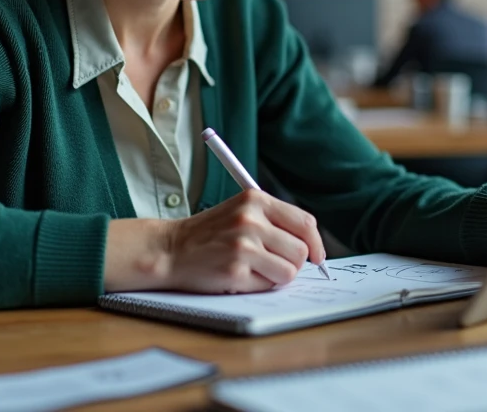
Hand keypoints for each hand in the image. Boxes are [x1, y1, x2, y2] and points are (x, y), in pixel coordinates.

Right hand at [103, 190, 325, 293]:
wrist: (170, 249)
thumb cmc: (210, 233)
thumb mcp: (241, 211)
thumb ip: (274, 221)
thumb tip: (312, 247)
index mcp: (255, 199)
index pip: (305, 222)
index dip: (316, 243)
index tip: (316, 256)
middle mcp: (250, 219)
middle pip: (301, 250)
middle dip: (293, 262)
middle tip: (272, 263)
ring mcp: (243, 245)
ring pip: (289, 271)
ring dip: (276, 275)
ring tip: (253, 268)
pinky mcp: (235, 271)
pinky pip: (268, 285)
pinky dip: (259, 285)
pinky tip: (239, 275)